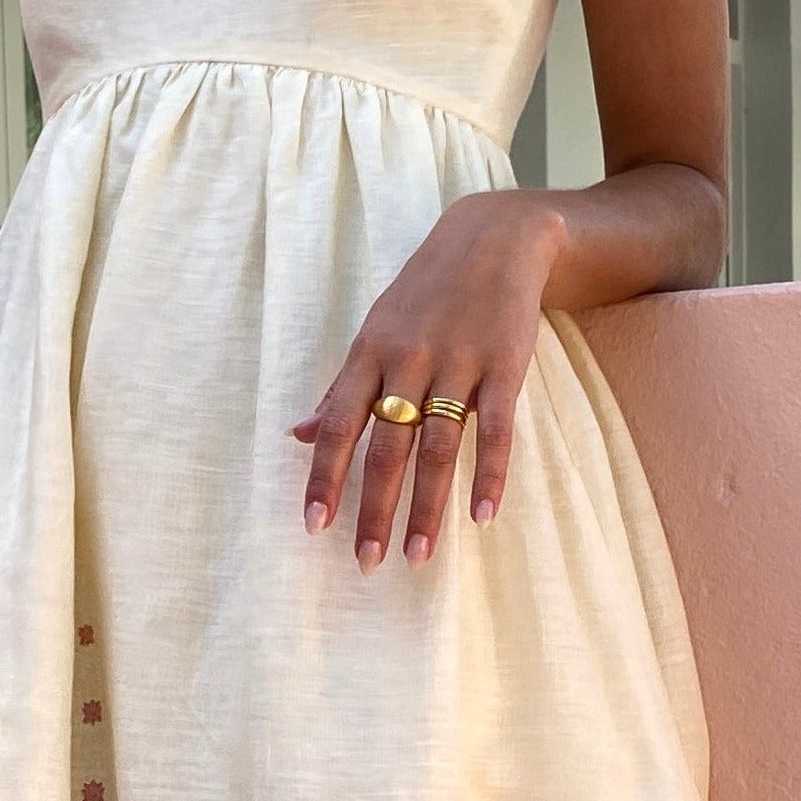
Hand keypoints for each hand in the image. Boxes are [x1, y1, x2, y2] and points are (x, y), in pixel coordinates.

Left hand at [292, 193, 563, 569]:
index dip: (324, 478)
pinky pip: (496, 429)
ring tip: (416, 556)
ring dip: (426, 506)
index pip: (338, 426)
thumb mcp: (374, 332)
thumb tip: (295, 436)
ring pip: (437, 446)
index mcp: (369, 354)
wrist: (494, 238)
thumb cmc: (425, 293)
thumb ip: (339, 389)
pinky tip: (481, 515)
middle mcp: (408, 361)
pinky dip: (489, 473)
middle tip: (366, 562)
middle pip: (386, 447)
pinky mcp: (505, 366)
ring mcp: (458, 363)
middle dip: (374, 510)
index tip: (314, 526)